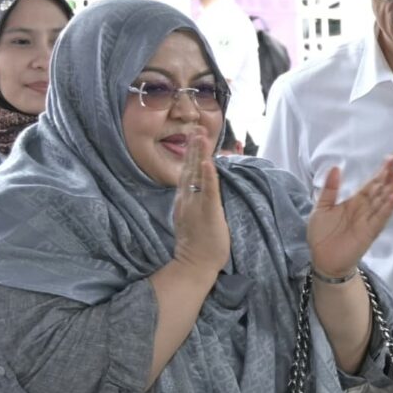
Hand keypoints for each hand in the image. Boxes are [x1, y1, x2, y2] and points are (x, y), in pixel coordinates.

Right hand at [171, 138, 230, 276]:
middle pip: (190, 167)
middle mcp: (187, 199)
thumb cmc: (198, 244)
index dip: (192, 153)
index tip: (195, 136)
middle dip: (194, 147)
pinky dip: (208, 176)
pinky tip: (208, 162)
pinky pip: (208, 191)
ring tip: (201, 136)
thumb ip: (196, 201)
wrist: (193, 264)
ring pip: (197, 174)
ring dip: (199, 154)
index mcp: (184, 199)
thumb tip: (203, 188)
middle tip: (197, 127)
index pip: (188, 171)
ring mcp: (196, 205)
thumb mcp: (193, 217)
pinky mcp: (207, 213)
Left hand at [306, 156, 392, 278]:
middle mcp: (365, 209)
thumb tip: (336, 167)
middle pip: (380, 190)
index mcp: (354, 202)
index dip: (380, 172)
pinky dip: (388, 208)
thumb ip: (330, 189)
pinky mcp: (370, 232)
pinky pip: (381, 218)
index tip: (391, 159)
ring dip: (392, 189)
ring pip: (383, 202)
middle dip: (389, 177)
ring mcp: (369, 220)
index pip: (370, 184)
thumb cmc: (321, 235)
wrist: (323, 260)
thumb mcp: (321, 208)